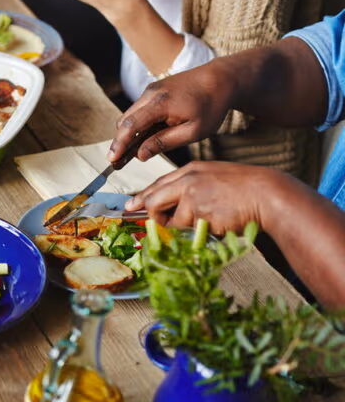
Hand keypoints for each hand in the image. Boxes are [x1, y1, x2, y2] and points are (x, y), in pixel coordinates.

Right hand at [108, 62, 237, 162]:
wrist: (221, 79)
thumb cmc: (211, 106)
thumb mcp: (194, 131)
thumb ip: (164, 142)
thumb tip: (140, 155)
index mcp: (160, 103)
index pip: (130, 126)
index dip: (119, 145)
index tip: (112, 159)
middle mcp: (150, 94)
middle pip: (124, 121)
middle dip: (120, 141)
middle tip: (121, 161)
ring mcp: (150, 90)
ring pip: (130, 115)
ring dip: (130, 133)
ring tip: (136, 151)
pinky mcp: (154, 90)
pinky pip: (139, 110)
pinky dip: (138, 124)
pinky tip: (148, 136)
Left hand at [125, 161, 296, 234]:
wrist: (268, 194)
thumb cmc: (246, 190)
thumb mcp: (214, 179)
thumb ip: (192, 188)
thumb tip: (173, 207)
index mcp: (191, 170)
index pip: (159, 184)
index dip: (144, 197)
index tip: (134, 206)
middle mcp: (186, 180)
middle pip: (153, 199)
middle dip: (153, 215)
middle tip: (160, 223)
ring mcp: (190, 194)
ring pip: (171, 219)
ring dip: (183, 226)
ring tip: (207, 221)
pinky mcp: (197, 210)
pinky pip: (187, 228)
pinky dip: (198, 231)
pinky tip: (216, 223)